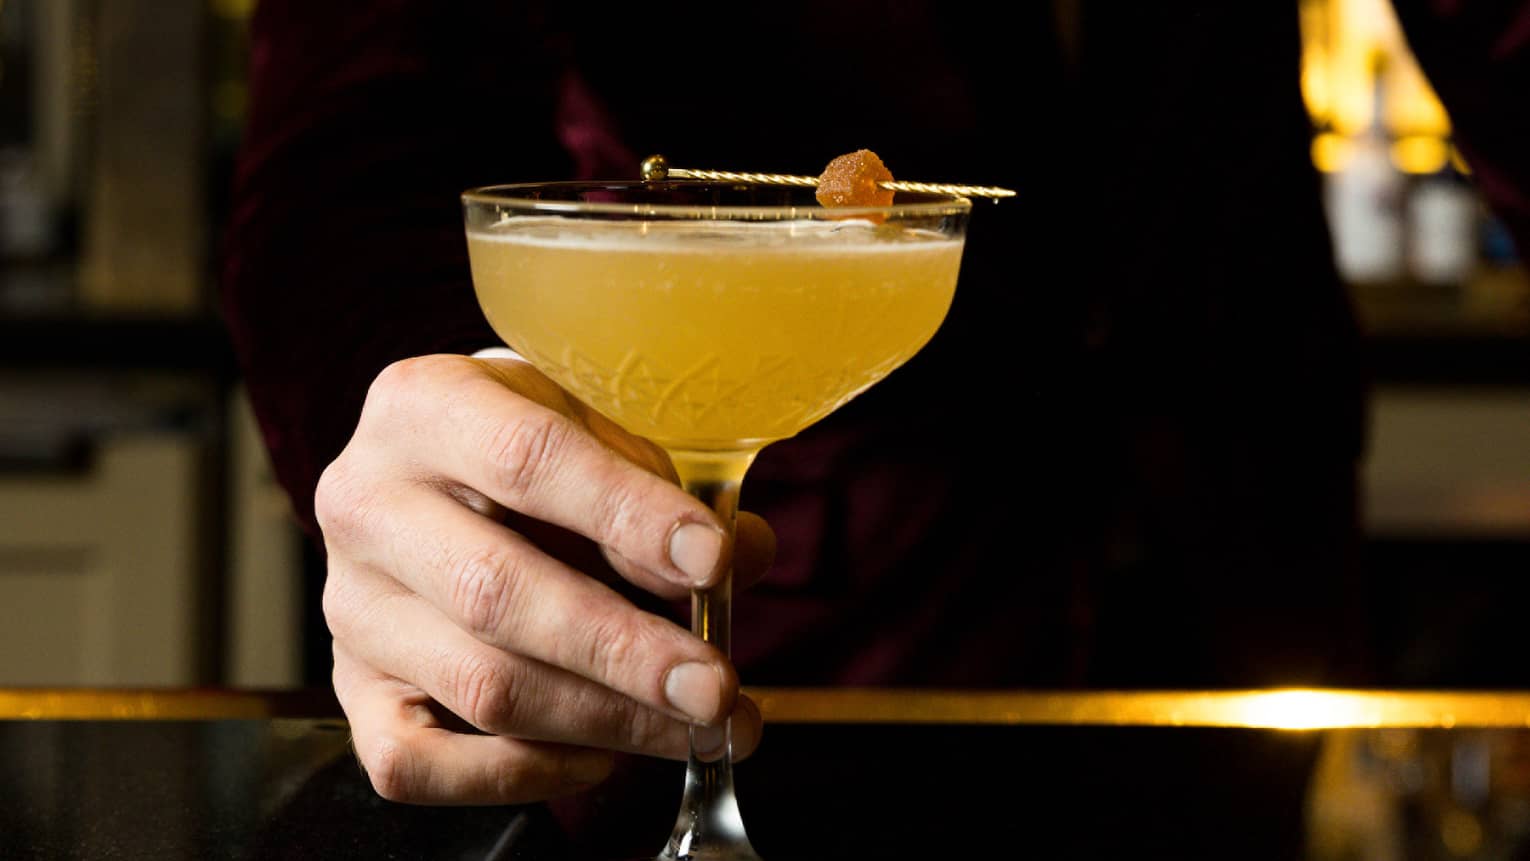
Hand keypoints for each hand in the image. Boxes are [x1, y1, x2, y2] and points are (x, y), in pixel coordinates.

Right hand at [315, 354, 773, 804]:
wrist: (444, 480)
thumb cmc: (540, 454)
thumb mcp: (601, 435)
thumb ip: (665, 491)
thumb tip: (738, 558)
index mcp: (423, 405)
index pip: (527, 459)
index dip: (627, 515)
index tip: (712, 561)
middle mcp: (366, 503)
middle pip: (495, 592)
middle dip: (623, 650)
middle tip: (715, 687)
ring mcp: (349, 605)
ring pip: (478, 686)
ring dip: (606, 720)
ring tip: (698, 727)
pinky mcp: (352, 689)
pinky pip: (417, 764)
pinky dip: (521, 775)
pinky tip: (600, 757)